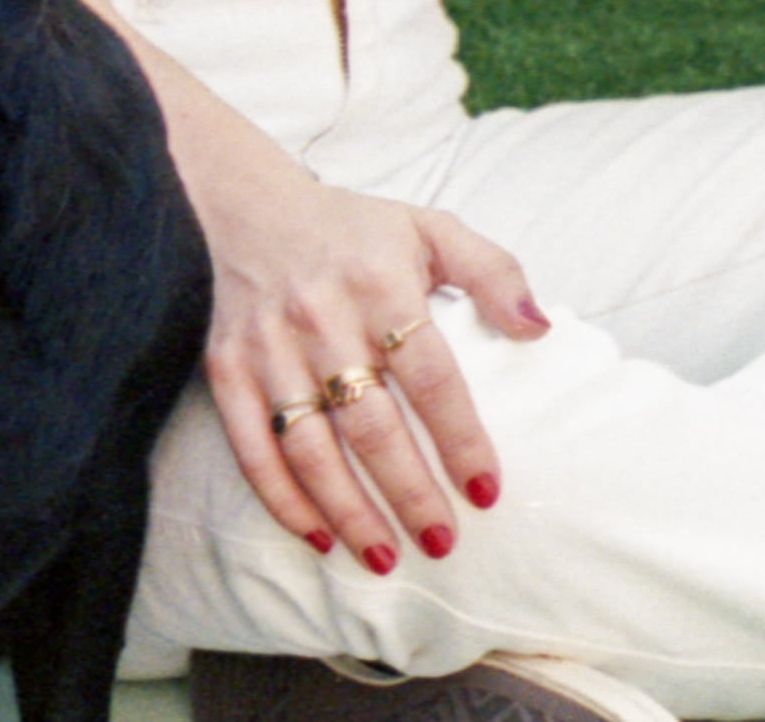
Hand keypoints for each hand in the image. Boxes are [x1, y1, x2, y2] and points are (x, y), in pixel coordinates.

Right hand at [191, 141, 548, 569]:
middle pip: (371, 422)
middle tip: (441, 541)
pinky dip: (283, 499)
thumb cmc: (352, 229)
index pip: (429, 373)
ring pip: (311, 447)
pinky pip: (253, 448)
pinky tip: (318, 535)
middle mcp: (322, 315)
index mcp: (379, 280)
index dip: (459, 437)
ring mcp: (269, 346)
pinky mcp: (227, 369)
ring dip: (349, 511)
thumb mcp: (429, 228)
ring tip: (386, 558)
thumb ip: (492, 272)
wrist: (245, 206)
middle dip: (408, 492)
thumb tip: (538, 328)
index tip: (486, 491)